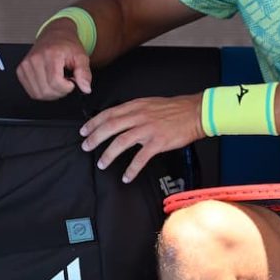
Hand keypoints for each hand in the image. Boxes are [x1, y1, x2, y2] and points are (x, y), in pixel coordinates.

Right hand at [17, 22, 92, 99]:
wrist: (55, 35)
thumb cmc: (67, 46)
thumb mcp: (81, 57)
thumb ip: (84, 73)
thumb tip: (85, 88)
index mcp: (51, 54)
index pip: (55, 82)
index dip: (67, 87)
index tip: (72, 81)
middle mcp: (35, 59)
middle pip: (46, 90)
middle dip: (60, 91)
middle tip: (66, 82)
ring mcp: (25, 65)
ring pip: (38, 94)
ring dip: (51, 93)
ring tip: (57, 81)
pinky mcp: (21, 71)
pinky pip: (31, 92)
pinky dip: (42, 92)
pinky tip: (48, 83)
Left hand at [79, 93, 204, 182]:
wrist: (196, 112)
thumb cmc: (175, 109)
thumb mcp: (151, 104)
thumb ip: (134, 111)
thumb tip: (119, 119)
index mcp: (137, 106)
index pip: (109, 113)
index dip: (93, 123)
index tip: (84, 131)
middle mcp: (140, 116)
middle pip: (110, 127)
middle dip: (94, 138)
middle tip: (86, 147)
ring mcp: (148, 129)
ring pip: (121, 142)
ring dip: (108, 154)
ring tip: (101, 164)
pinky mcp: (158, 142)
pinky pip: (141, 157)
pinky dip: (132, 168)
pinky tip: (127, 176)